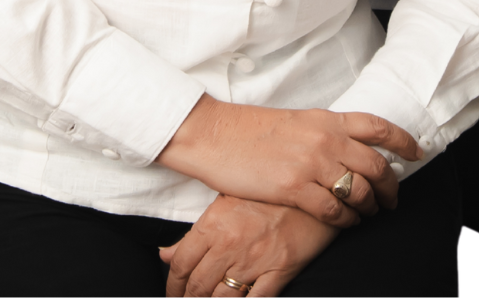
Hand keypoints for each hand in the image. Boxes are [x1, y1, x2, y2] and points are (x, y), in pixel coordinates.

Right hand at [156, 97, 419, 227]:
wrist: (215, 135)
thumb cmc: (251, 130)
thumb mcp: (297, 121)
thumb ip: (325, 133)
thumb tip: (349, 148)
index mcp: (326, 119)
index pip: (378, 127)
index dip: (404, 141)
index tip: (418, 153)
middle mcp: (325, 139)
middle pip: (377, 165)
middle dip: (391, 187)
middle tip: (392, 200)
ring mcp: (311, 164)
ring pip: (359, 191)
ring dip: (369, 207)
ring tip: (367, 214)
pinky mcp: (293, 187)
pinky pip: (334, 210)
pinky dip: (345, 221)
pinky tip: (344, 223)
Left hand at [161, 195, 337, 297]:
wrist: (313, 189)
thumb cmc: (268, 195)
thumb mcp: (225, 204)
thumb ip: (194, 234)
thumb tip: (165, 255)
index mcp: (214, 224)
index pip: (181, 263)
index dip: (172, 285)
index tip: (172, 294)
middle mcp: (231, 244)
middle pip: (198, 285)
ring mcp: (256, 260)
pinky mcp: (280, 271)